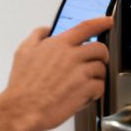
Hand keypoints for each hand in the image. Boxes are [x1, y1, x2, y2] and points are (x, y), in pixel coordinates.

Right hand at [0, 15, 112, 130]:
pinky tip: (81, 95)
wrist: (23, 109)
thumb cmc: (22, 84)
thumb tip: (46, 30)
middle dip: (100, 56)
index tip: (108, 22)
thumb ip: (37, 36)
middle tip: (93, 63)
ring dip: (95, 76)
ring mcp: (81, 72)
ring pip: (101, 69)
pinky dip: (94, 92)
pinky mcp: (87, 89)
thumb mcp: (22, 52)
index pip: (86, 27)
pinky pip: (100, 86)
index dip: (101, 22)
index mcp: (58, 44)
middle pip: (100, 49)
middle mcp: (72, 55)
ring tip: (81, 84)